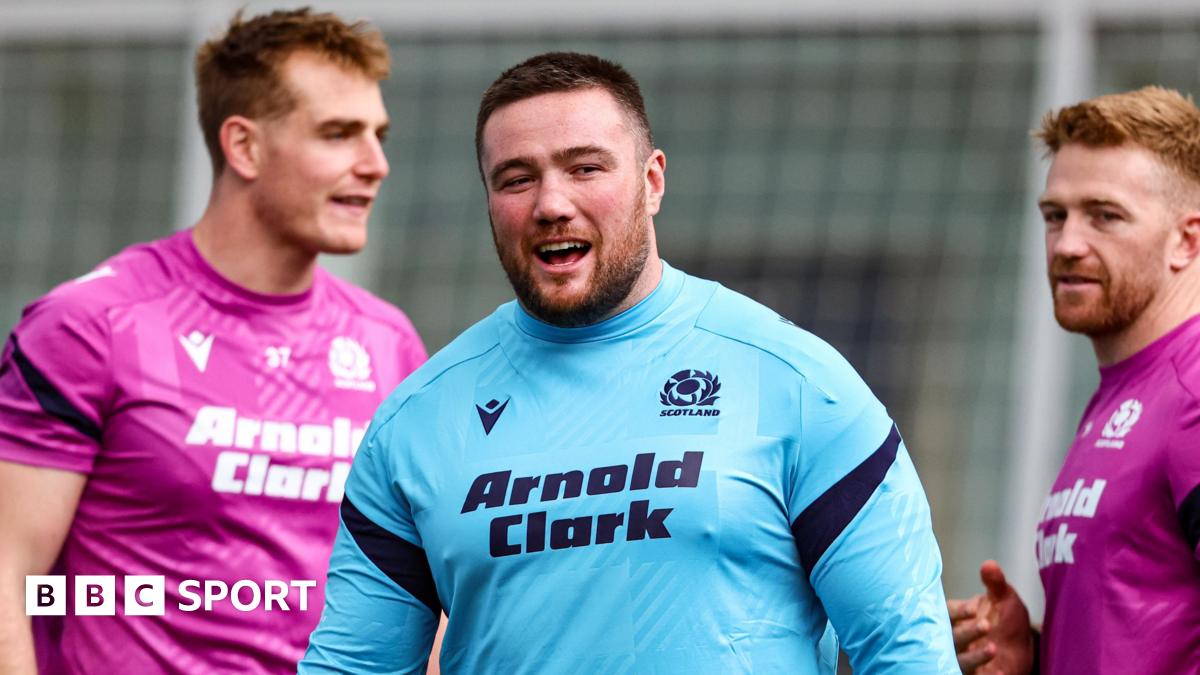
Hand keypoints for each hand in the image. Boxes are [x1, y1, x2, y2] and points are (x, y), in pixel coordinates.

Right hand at [946, 560, 1034, 674]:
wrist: (1020, 649)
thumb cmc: (1005, 618)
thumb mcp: (1004, 598)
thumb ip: (996, 583)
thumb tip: (989, 565)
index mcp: (955, 616)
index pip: (949, 612)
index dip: (960, 610)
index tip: (975, 608)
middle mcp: (953, 637)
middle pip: (952, 636)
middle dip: (967, 631)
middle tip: (986, 625)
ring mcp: (961, 657)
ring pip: (959, 660)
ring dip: (974, 656)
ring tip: (993, 648)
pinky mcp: (973, 674)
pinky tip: (1000, 673)